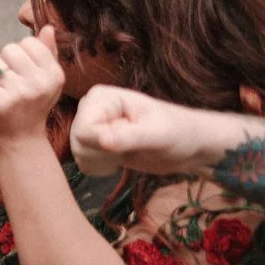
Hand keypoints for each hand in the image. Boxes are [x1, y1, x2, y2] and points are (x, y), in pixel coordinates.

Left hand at [0, 27, 64, 146]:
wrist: (20, 139)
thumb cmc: (33, 104)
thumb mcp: (47, 80)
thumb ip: (47, 52)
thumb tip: (47, 27)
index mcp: (54, 75)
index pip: (28, 42)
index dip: (21, 54)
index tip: (24, 71)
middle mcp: (39, 83)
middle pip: (8, 49)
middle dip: (5, 62)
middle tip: (11, 82)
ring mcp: (17, 93)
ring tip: (2, 90)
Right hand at [70, 85, 239, 177]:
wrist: (188, 146)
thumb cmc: (178, 133)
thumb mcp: (157, 135)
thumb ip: (130, 137)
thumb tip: (103, 141)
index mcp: (101, 97)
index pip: (83, 129)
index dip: (103, 143)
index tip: (128, 142)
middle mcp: (91, 108)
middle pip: (77, 142)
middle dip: (103, 154)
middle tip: (129, 149)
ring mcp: (91, 125)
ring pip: (78, 153)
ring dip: (103, 161)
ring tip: (126, 153)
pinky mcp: (93, 141)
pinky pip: (81, 162)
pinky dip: (100, 167)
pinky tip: (119, 160)